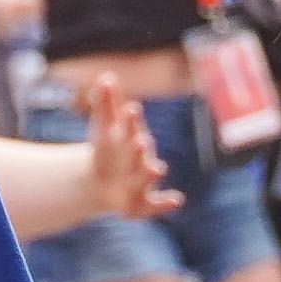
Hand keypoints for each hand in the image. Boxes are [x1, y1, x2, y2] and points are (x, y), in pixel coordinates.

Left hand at [78, 73, 180, 221]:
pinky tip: (177, 200)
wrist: (103, 183)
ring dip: (151, 173)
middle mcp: (141, 158)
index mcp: (131, 137)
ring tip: (157, 168)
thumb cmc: (107, 150)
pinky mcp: (141, 204)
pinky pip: (155, 205)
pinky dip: (165, 204)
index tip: (130, 108)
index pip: (130, 127)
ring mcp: (142, 181)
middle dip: (139, 149)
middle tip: (140, 141)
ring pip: (147, 177)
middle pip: (139, 153)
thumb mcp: (103, 127)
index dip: (130, 120)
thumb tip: (106, 76)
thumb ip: (104, 103)